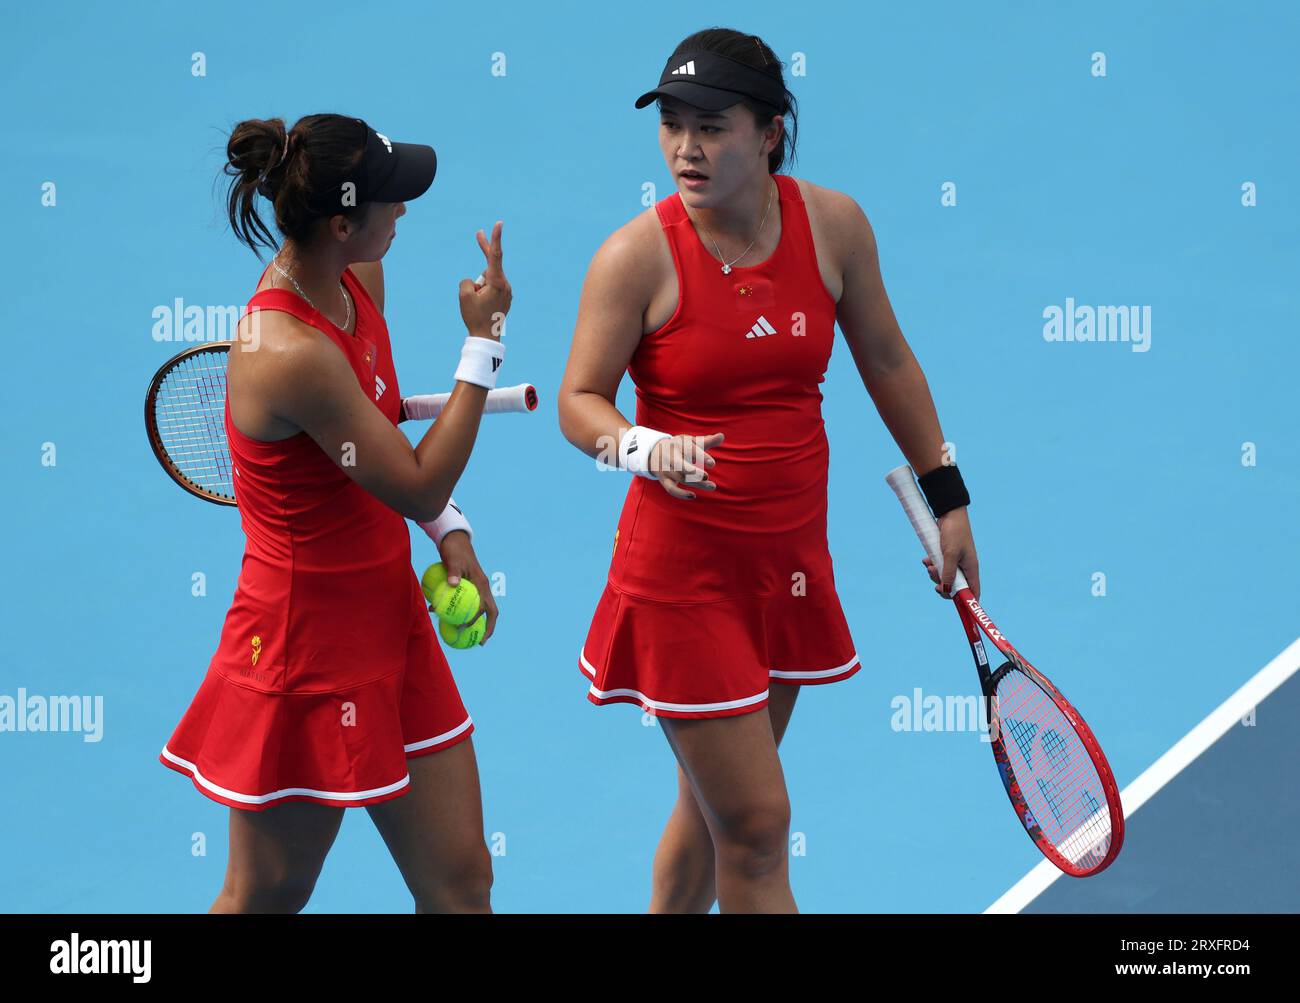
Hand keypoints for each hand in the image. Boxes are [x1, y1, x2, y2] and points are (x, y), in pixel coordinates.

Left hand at [435, 530, 498, 642]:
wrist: (454, 540)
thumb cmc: (454, 550)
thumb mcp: (452, 560)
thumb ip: (453, 572)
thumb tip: (452, 584)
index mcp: (481, 584)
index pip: (486, 607)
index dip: (480, 619)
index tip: (467, 628)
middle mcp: (482, 588)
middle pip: (490, 612)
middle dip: (488, 628)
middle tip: (480, 642)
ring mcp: (477, 587)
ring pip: (480, 609)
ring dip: (476, 622)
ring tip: (466, 636)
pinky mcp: (469, 587)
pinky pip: (468, 603)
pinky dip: (462, 612)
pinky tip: (448, 618)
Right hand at [457, 220, 511, 338]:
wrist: (486, 337)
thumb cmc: (475, 317)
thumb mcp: (464, 295)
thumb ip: (467, 280)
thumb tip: (476, 281)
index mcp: (497, 282)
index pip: (495, 255)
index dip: (495, 238)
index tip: (499, 224)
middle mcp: (505, 285)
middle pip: (491, 264)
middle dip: (484, 251)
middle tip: (479, 233)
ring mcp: (506, 292)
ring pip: (487, 280)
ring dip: (479, 285)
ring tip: (476, 303)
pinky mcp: (505, 298)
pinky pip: (491, 288)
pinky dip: (483, 291)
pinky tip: (481, 306)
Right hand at [649, 433, 723, 499]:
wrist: (655, 452)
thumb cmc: (680, 447)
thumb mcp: (691, 442)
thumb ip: (707, 441)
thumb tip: (722, 436)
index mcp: (678, 444)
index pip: (689, 450)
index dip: (701, 457)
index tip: (713, 464)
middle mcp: (670, 457)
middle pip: (679, 465)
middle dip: (692, 471)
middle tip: (706, 476)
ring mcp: (666, 469)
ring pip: (681, 478)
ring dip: (697, 483)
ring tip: (712, 486)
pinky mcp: (664, 480)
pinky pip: (671, 489)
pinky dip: (680, 494)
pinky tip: (693, 496)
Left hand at [921, 507, 980, 599]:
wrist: (949, 513)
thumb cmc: (954, 532)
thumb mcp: (950, 554)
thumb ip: (947, 573)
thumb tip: (946, 590)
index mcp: (971, 569)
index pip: (973, 592)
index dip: (966, 601)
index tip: (954, 604)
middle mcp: (965, 567)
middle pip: (955, 586)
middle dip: (942, 584)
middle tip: (933, 575)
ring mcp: (956, 561)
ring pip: (944, 576)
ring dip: (934, 573)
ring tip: (928, 564)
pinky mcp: (947, 555)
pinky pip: (939, 566)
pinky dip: (932, 564)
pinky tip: (926, 559)